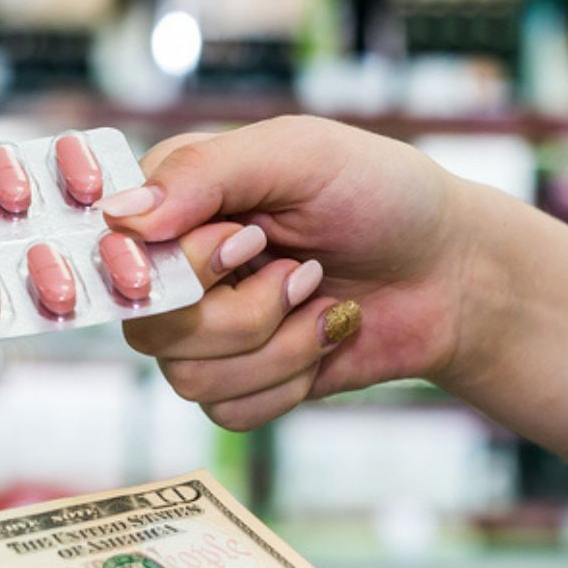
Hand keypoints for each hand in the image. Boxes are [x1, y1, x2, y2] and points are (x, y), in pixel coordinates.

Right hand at [106, 115, 485, 429]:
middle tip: (301, 268)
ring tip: (321, 301)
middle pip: (148, 326)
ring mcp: (203, 332)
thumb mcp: (300, 154)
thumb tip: (121, 217)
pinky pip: (226, 413)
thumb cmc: (380, 195)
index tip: (243, 243)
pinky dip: (288, 382)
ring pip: (187, 377)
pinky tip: (323, 339)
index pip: (116, 249)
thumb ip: (207, 172)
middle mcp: (176, 270)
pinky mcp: (238, 385)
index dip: (169, 265)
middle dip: (241, 310)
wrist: (451, 273)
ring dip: (275, 347)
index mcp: (175, 202)